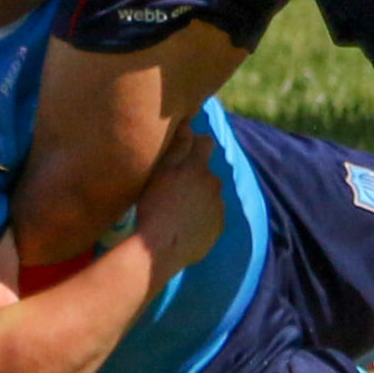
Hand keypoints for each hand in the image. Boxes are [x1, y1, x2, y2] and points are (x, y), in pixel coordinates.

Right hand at [135, 124, 224, 275]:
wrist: (159, 249)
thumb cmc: (154, 206)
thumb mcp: (159, 172)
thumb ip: (177, 146)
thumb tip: (188, 123)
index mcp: (198, 167)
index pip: (205, 142)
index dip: (195, 143)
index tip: (183, 151)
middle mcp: (214, 184)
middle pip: (207, 172)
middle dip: (195, 175)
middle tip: (173, 187)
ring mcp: (219, 207)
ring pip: (210, 195)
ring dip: (199, 197)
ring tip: (177, 210)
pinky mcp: (218, 228)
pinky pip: (212, 216)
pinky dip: (202, 217)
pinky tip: (184, 226)